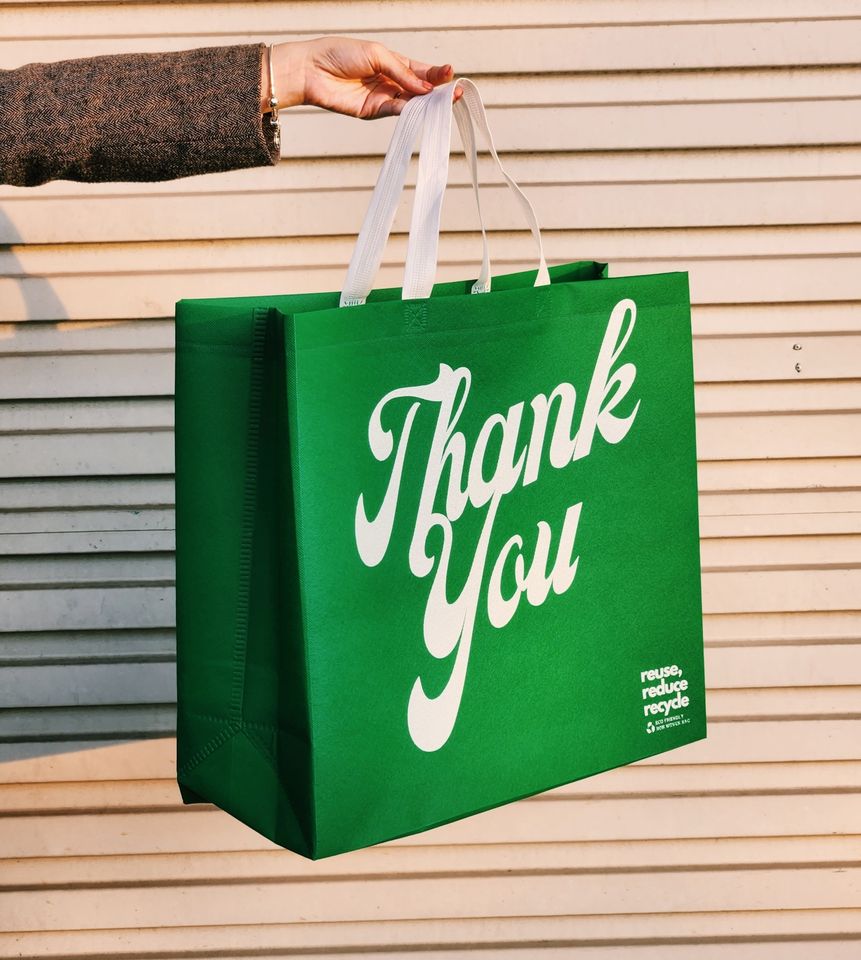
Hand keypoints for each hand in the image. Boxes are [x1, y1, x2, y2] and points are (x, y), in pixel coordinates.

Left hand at [264, 36, 460, 119]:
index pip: (420, 70)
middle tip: (456, 93)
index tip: (451, 74)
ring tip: (444, 102)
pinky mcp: (373, 111)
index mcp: (393, 62)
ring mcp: (383, 97)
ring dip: (428, 104)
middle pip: (420, 89)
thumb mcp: (376, 54)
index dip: (436, 73)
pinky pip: (396, 112)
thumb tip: (424, 88)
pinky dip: (410, 111)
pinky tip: (422, 108)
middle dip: (438, 91)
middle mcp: (391, 80)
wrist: (312, 70)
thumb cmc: (340, 53)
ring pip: (411, 102)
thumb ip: (400, 71)